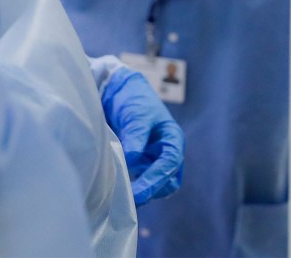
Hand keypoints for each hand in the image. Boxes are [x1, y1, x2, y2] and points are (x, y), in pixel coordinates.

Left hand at [101, 67, 184, 205]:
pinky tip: (117, 189)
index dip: (156, 179)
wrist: (120, 91)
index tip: (139, 191)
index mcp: (172, 139)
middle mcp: (166, 152)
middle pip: (166, 180)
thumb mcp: (136, 114)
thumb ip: (136, 136)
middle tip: (129, 200)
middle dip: (150, 191)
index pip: (169, 164)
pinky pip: (139, 178)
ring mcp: (153, 159)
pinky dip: (131, 184)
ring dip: (142, 191)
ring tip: (122, 197)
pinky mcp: (140, 162)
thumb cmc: (134, 99)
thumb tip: (131, 161)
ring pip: (154, 183)